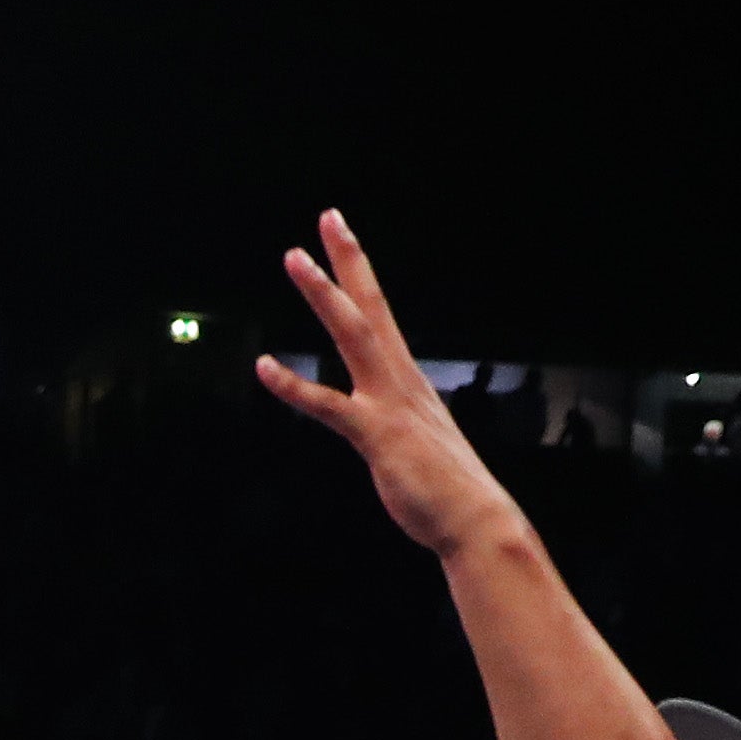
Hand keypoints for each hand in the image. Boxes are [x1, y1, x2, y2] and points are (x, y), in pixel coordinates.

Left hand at [254, 211, 521, 560]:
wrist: (477, 522)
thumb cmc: (446, 491)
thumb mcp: (418, 446)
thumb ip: (398, 427)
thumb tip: (393, 428)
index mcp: (407, 379)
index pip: (380, 313)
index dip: (360, 274)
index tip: (343, 237)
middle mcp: (400, 379)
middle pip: (370, 305)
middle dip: (347, 260)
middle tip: (327, 217)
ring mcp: (389, 403)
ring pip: (352, 333)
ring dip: (323, 293)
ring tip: (294, 257)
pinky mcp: (377, 436)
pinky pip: (329, 405)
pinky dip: (294, 386)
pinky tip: (263, 367)